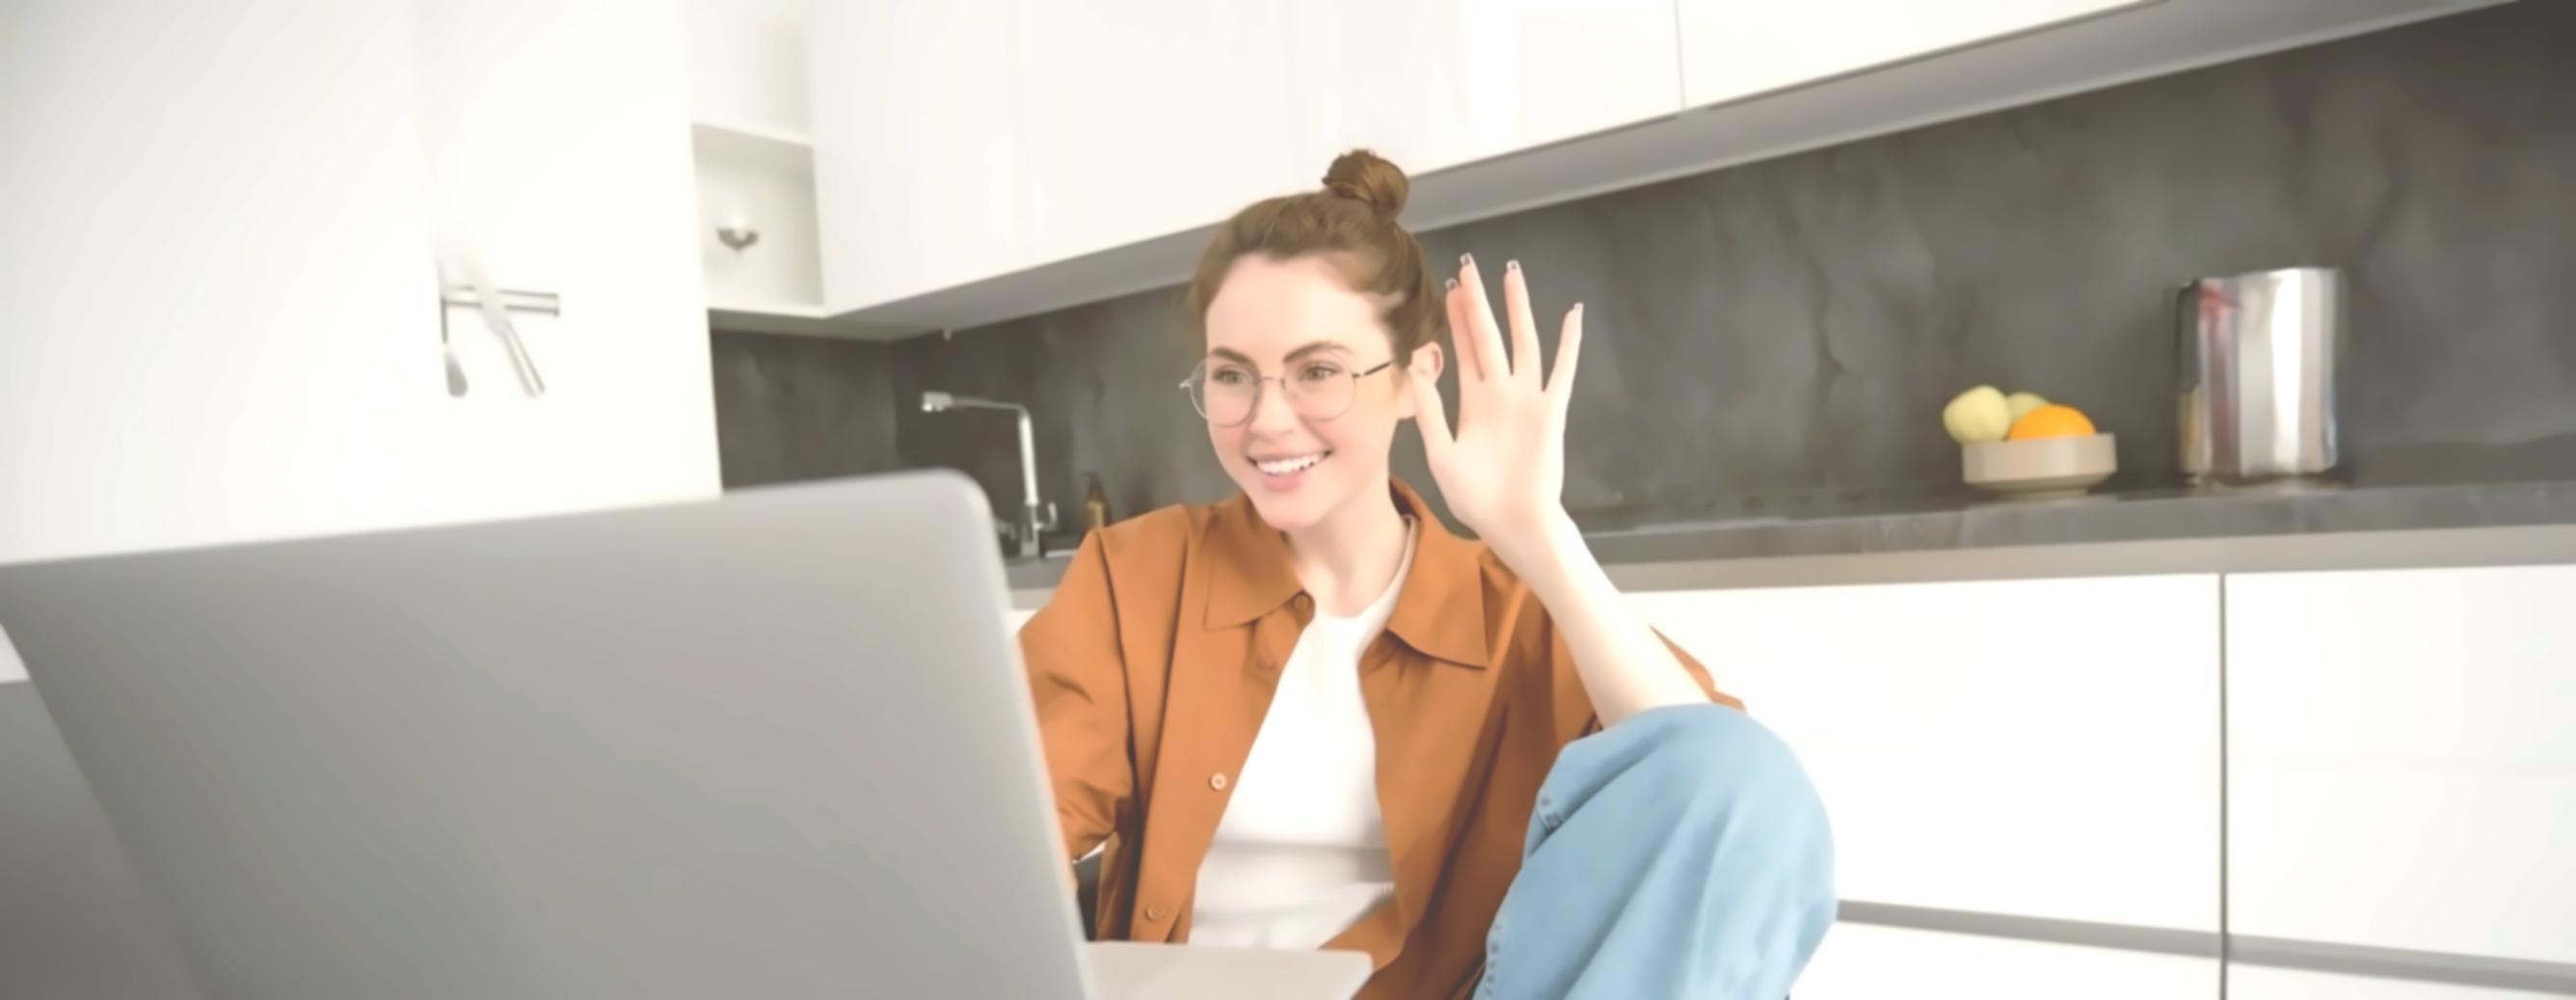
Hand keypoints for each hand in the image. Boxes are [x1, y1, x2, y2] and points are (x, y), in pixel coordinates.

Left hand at [1411, 255, 1581, 559]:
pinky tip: (1572, 314)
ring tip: (1512, 274)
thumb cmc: (1476, 495)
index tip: (1449, 287)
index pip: (1462, 349)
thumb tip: (1416, 364)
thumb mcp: (1440, 451)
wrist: (1512, 522)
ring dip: (1518, 309)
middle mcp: (1500, 392)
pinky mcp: (1551, 411)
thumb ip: (1430, 408)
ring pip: (1523, 342)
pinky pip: (1562, 371)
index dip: (1455, 319)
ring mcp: (1527, 399)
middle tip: (1470, 266)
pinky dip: (1568, 343)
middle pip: (1489, 336)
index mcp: (1473, 402)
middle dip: (1479, 302)